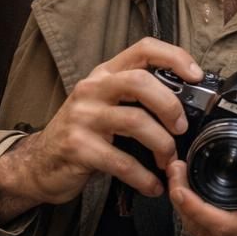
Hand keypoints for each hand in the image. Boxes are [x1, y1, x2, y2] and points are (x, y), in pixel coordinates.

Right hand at [0, 37, 202, 223]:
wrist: (40, 164)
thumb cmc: (84, 133)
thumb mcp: (107, 104)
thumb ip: (138, 98)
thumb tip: (188, 104)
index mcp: (105, 74)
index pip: (142, 49)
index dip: (174, 57)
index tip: (196, 76)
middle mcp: (92, 89)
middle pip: (140, 82)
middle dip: (170, 105)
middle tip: (181, 128)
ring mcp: (82, 117)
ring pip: (135, 121)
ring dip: (162, 145)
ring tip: (168, 162)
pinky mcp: (78, 148)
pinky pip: (122, 162)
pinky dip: (144, 177)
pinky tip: (153, 186)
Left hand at [168, 161, 236, 235]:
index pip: (220, 222)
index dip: (194, 205)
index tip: (180, 184)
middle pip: (200, 227)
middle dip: (181, 198)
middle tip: (175, 169)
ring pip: (197, 233)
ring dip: (183, 208)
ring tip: (179, 179)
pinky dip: (192, 219)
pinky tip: (190, 201)